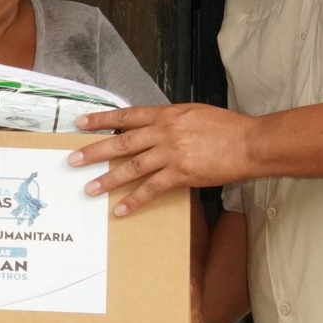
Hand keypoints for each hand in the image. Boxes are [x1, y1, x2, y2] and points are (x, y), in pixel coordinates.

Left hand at [71, 103, 258, 216]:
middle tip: (73, 160)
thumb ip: (169, 120)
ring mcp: (172, 153)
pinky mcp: (182, 174)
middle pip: (121, 142)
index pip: (126, 116)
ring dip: (108, 179)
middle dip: (94, 152)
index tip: (81, 124)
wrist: (249, 143)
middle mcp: (164, 132)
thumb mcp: (193, 113)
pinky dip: (134, 199)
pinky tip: (120, 208)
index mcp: (166, 115)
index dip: (101, 120)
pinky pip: (152, 188)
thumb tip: (150, 127)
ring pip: (131, 167)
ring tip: (89, 188)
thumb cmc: (226, 127)